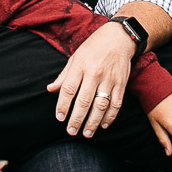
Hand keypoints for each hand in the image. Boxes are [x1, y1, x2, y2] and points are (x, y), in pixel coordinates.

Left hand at [47, 22, 132, 136]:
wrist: (118, 38)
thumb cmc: (93, 47)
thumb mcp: (75, 57)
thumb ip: (64, 75)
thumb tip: (50, 90)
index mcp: (80, 66)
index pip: (68, 89)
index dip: (62, 105)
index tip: (59, 118)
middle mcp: (94, 73)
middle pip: (83, 101)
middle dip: (76, 119)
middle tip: (71, 131)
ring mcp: (109, 79)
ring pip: (100, 106)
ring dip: (93, 122)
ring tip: (86, 133)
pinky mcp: (121, 84)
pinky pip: (116, 104)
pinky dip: (110, 116)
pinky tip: (104, 125)